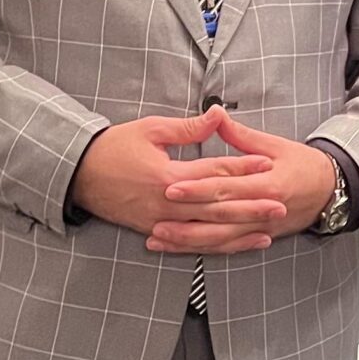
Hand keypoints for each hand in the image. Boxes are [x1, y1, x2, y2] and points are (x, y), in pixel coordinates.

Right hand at [71, 109, 287, 250]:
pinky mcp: (154, 231)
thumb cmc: (113, 147)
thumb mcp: (151, 129)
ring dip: (238, 232)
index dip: (242, 168)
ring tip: (267, 231)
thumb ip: (188, 128)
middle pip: (217, 207)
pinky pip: (190, 242)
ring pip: (207, 231)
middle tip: (280, 205)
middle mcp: (167, 203)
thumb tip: (218, 114)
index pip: (213, 172)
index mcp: (168, 175)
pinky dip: (214, 245)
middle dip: (251, 207)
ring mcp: (160, 221)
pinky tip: (234, 244)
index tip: (267, 164)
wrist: (78, 174)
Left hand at [154, 111, 336, 249]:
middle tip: (156, 216)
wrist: (332, 191)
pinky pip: (228, 247)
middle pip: (219, 218)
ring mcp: (261, 228)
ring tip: (159, 238)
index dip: (197, 188)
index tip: (171, 186)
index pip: (226, 188)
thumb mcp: (276, 145)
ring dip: (188, 241)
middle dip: (186, 219)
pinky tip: (181, 248)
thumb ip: (242, 135)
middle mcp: (264, 211)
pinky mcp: (259, 237)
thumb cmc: (304, 165)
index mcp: (268, 184)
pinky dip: (203, 249)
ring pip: (220, 239)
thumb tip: (216, 114)